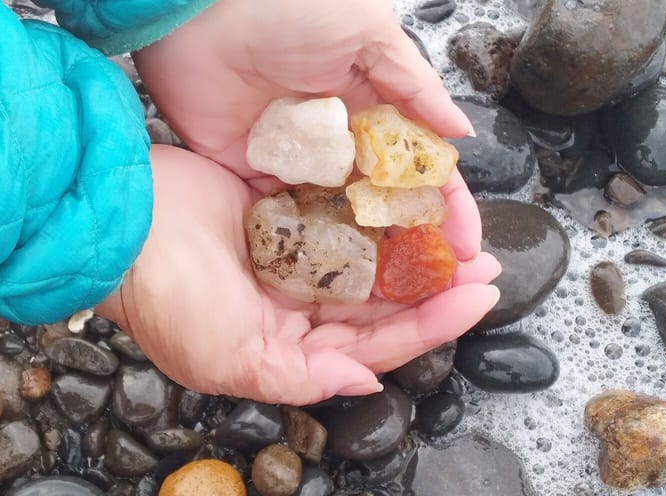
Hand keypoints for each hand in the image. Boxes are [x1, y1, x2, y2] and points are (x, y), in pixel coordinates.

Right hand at [96, 146, 499, 405]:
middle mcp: (295, 308)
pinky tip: (412, 201)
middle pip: (380, 303)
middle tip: (486, 264)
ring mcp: (291, 259)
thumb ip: (300, 379)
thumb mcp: (230, 360)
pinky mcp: (284, 213)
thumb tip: (365, 385)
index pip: (373, 345)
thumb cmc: (168, 301)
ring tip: (463, 233)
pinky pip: (340, 215)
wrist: (122, 225)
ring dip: (414, 248)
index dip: (429, 325)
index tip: (478, 299)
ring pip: (368, 258)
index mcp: (287, 349)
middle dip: (434, 287)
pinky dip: (376, 212)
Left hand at [133, 0, 484, 262]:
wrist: (198, 10)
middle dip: (414, 243)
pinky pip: (289, 219)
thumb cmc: (286, 5)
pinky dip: (311, 246)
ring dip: (368, 254)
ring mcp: (299, 164)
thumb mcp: (367, 33)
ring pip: (342, 219)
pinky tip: (335, 279)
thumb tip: (462, 133)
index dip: (447, 208)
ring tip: (396, 297)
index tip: (466, 247)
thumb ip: (414, 87)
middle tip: (439, 285)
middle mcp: (340, 142)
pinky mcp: (255, 177)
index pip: (419, 169)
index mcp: (373, 107)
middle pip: (384, 204)